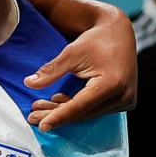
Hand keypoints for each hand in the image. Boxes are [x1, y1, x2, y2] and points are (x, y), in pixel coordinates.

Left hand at [24, 7, 136, 131]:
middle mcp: (123, 96)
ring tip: (40, 107)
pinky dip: (77, 106)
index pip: (79, 106)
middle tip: (33, 116)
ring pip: (88, 112)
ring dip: (64, 111)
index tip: (42, 126)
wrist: (118, 31)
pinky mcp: (125, 100)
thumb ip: (51, 71)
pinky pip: (96, 108)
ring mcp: (126, 100)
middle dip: (56, 114)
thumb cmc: (96, 39)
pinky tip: (58, 102)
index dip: (58, 116)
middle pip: (83, 112)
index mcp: (111, 84)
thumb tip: (29, 83)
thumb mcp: (71, 53)